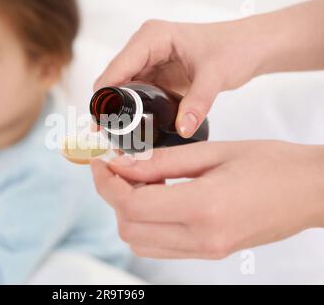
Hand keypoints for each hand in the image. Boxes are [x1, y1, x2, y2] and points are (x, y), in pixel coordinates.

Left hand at [90, 141, 323, 258]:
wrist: (310, 191)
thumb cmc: (271, 163)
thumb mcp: (213, 152)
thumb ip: (162, 160)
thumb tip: (122, 164)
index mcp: (203, 208)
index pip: (132, 205)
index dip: (107, 182)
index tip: (101, 161)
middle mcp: (202, 238)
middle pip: (129, 228)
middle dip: (113, 196)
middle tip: (117, 167)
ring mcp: (206, 250)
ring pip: (140, 242)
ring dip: (127, 211)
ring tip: (137, 180)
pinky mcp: (210, 252)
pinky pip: (160, 245)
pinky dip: (146, 223)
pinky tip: (156, 196)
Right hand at [94, 19, 261, 137]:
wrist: (248, 47)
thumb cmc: (235, 48)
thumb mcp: (216, 75)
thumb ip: (199, 103)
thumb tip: (183, 130)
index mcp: (152, 38)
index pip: (116, 68)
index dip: (104, 96)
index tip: (99, 123)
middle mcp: (144, 46)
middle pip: (113, 79)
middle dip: (108, 107)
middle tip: (108, 136)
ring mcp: (148, 60)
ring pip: (121, 88)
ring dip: (118, 110)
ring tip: (117, 136)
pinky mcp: (154, 73)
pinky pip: (135, 93)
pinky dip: (131, 109)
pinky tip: (132, 127)